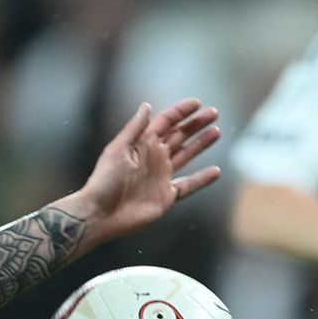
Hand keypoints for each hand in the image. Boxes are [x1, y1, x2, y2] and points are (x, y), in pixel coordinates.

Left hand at [68, 100, 222, 242]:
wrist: (100, 215)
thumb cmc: (104, 181)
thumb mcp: (117, 150)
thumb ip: (134, 128)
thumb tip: (147, 106)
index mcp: (142, 144)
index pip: (165, 123)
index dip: (180, 112)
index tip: (197, 103)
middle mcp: (154, 158)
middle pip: (179, 136)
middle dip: (196, 124)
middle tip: (214, 113)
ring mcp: (162, 177)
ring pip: (186, 156)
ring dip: (201, 144)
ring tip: (216, 132)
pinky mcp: (166, 197)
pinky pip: (188, 185)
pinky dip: (202, 179)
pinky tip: (216, 171)